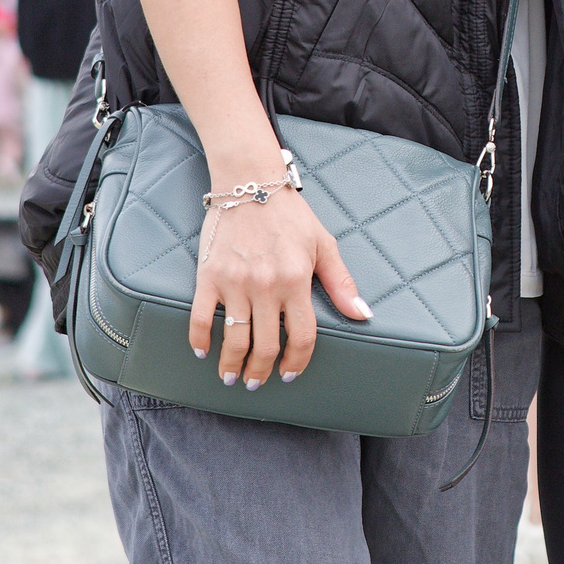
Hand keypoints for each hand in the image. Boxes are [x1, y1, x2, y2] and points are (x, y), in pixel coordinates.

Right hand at [188, 157, 369, 388]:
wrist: (249, 182)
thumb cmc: (290, 215)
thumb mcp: (323, 245)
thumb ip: (342, 283)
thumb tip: (363, 315)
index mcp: (297, 279)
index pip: (301, 335)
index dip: (297, 361)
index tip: (290, 374)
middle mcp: (267, 285)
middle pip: (265, 345)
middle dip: (262, 371)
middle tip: (258, 381)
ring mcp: (235, 282)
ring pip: (234, 339)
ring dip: (232, 365)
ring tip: (232, 377)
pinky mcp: (208, 275)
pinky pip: (200, 317)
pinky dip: (200, 340)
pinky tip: (203, 352)